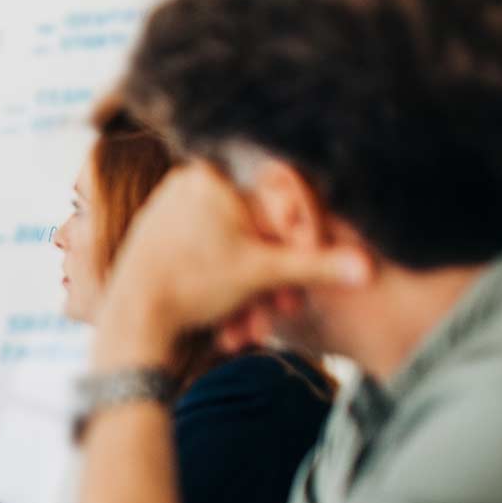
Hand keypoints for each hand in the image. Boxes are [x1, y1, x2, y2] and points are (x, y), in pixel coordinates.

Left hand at [94, 163, 369, 368]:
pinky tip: (226, 323)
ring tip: (250, 327)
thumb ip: (318, 266)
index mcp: (211, 175)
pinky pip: (205, 257)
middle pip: (254, 231)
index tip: (305, 278)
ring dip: (249, 292)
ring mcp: (169, 208)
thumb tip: (370, 268)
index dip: (301, 243)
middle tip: (286, 310)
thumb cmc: (193, 286)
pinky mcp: (159, 236)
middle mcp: (187, 182)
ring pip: (231, 250)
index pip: (277, 204)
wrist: (131, 320)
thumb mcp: (264, 274)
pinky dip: (221, 288)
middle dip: (272, 277)